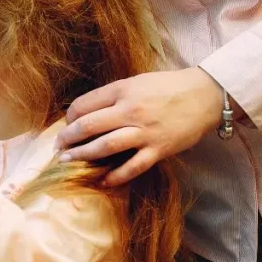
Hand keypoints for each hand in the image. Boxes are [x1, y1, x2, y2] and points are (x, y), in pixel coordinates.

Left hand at [56, 68, 224, 185]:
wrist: (203, 96)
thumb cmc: (168, 86)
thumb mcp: (137, 82)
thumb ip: (114, 95)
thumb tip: (90, 112)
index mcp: (122, 90)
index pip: (85, 104)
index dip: (70, 117)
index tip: (66, 125)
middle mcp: (130, 110)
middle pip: (89, 126)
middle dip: (68, 138)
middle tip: (58, 147)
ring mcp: (144, 132)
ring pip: (105, 146)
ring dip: (83, 156)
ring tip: (68, 162)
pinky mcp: (158, 150)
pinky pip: (132, 166)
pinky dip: (115, 175)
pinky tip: (102, 180)